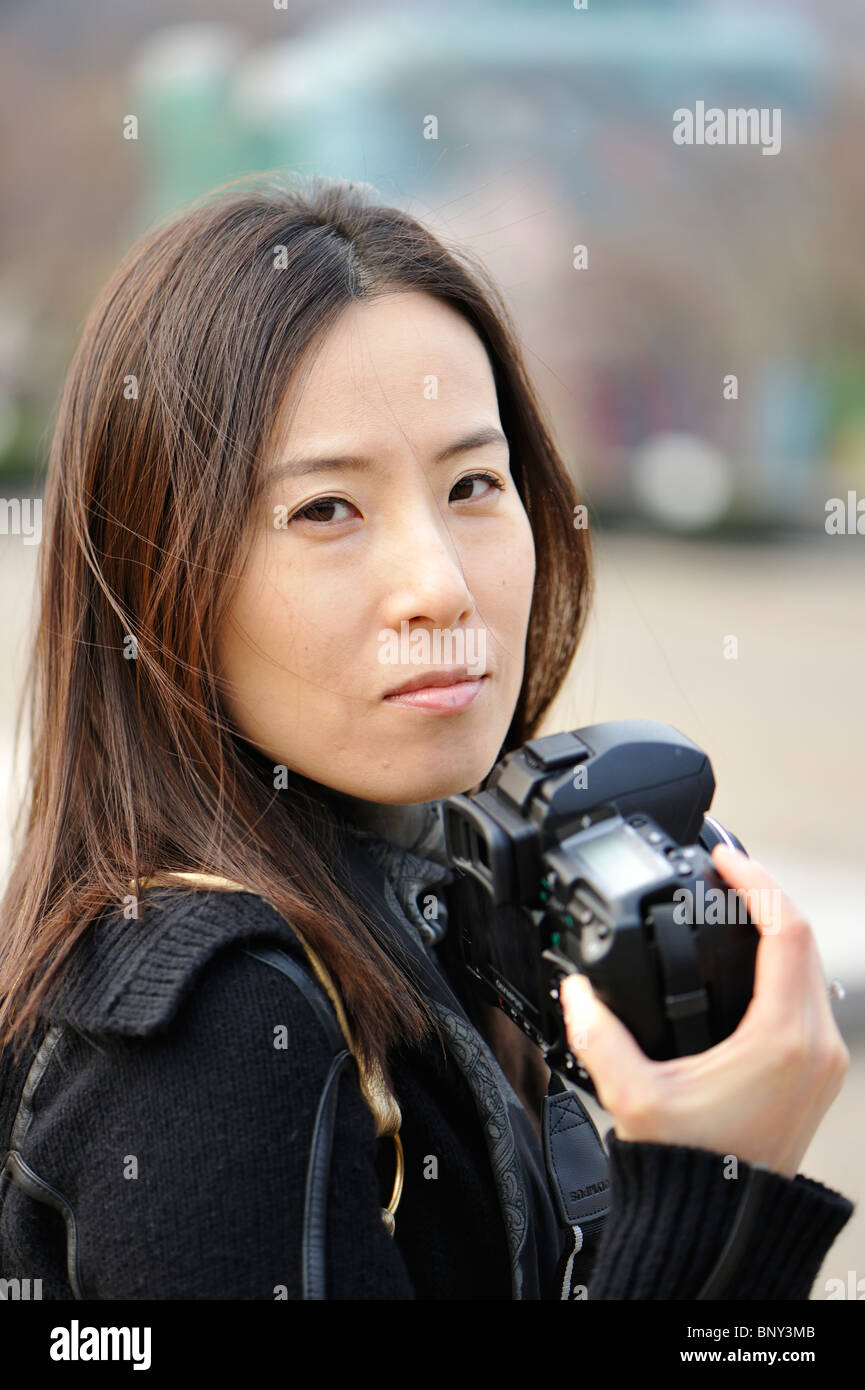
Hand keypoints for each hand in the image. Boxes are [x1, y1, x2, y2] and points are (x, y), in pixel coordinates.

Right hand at [559, 845, 849, 1178]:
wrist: (726, 1226)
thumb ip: (599, 1037)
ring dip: (778, 927)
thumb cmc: (691, 1169)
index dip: (756, 881)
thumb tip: (578, 992)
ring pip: (812, 965)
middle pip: (805, 938)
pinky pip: (810, 994)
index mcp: (781, 1038)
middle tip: (725, 870)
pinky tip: (750, 957)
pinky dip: (783, 961)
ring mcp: (823, 1060)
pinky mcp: (818, 1073)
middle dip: (765, 894)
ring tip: (734, 904)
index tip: (724, 858)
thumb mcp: (635, 1097)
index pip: (786, 930)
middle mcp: (815, 1044)